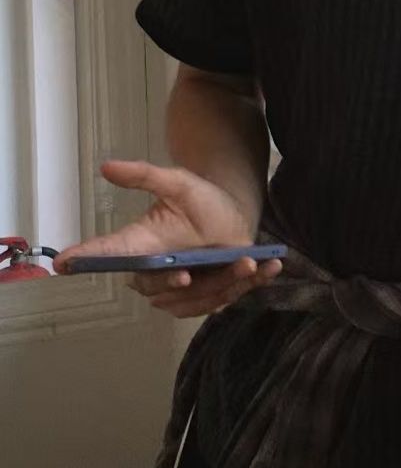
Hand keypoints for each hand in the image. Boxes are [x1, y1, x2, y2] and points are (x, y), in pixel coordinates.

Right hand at [54, 160, 280, 317]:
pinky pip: (225, 300)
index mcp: (141, 244)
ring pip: (192, 301)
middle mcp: (158, 271)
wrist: (233, 215)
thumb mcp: (176, 183)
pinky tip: (269, 268)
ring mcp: (184, 289)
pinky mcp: (211, 296)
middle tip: (186, 275)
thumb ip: (145, 176)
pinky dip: (249, 286)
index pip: (108, 254)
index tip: (64, 263)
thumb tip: (107, 166)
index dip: (87, 259)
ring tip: (246, 263)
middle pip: (154, 288)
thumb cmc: (199, 200)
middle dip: (170, 285)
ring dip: (221, 286)